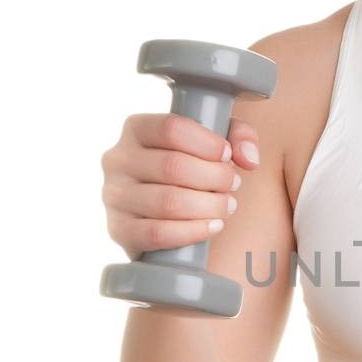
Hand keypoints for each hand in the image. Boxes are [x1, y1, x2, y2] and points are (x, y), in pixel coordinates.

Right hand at [101, 112, 261, 261]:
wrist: (161, 211)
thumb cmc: (191, 168)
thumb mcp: (213, 142)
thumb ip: (238, 136)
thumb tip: (248, 158)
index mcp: (136, 128)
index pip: (171, 128)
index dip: (207, 143)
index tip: (227, 155)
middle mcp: (117, 159)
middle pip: (173, 166)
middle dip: (214, 177)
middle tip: (233, 184)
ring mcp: (114, 195)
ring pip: (168, 201)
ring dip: (209, 205)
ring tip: (227, 205)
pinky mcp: (119, 229)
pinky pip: (159, 233)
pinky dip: (193, 231)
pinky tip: (213, 226)